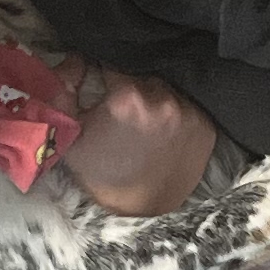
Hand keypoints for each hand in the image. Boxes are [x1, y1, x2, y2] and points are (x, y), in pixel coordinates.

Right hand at [63, 71, 219, 219]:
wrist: (138, 212)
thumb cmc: (99, 173)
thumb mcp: (68, 134)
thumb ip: (62, 90)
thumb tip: (74, 58)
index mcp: (128, 96)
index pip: (114, 64)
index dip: (105, 76)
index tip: (103, 91)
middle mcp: (163, 99)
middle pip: (143, 77)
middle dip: (132, 90)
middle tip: (124, 115)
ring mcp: (189, 113)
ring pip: (167, 92)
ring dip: (156, 102)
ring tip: (145, 127)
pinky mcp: (206, 127)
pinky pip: (188, 109)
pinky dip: (177, 117)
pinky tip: (164, 136)